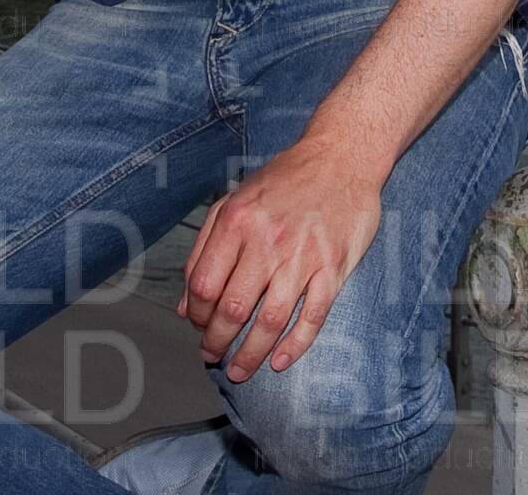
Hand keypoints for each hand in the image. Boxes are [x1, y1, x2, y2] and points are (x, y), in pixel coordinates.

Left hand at [178, 140, 383, 381]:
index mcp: (238, 222)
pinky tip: (279, 361)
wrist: (342, 157)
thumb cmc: (285, 179)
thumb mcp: (234, 200)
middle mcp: (268, 240)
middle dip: (217, 341)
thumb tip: (185, 303)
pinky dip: (295, 344)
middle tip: (212, 355)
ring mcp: (304, 256)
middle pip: (233, 309)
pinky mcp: (334, 266)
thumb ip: (204, 248)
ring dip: (250, 353)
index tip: (197, 325)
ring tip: (240, 370)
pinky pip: (313, 315)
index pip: (203, 285)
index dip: (194, 314)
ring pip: (270, 320)